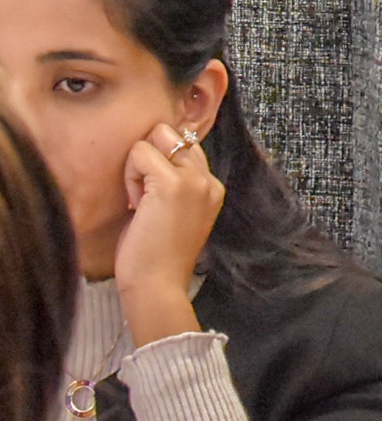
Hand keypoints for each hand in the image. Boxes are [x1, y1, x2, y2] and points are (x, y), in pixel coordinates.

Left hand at [116, 123, 223, 346]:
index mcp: (213, 188)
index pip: (185, 147)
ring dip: (138, 166)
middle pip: (172, 134)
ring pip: (156, 138)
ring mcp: (194, 180)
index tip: (151, 199)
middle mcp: (208, 179)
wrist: (157, 285)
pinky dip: (129, 175)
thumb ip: (175, 186)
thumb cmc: (156, 257)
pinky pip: (140, 153)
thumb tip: (150, 158)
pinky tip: (134, 204)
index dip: (159, 163)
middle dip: (149, 158)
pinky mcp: (172, 183)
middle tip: (143, 197)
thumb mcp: (175, 215)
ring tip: (140, 202)